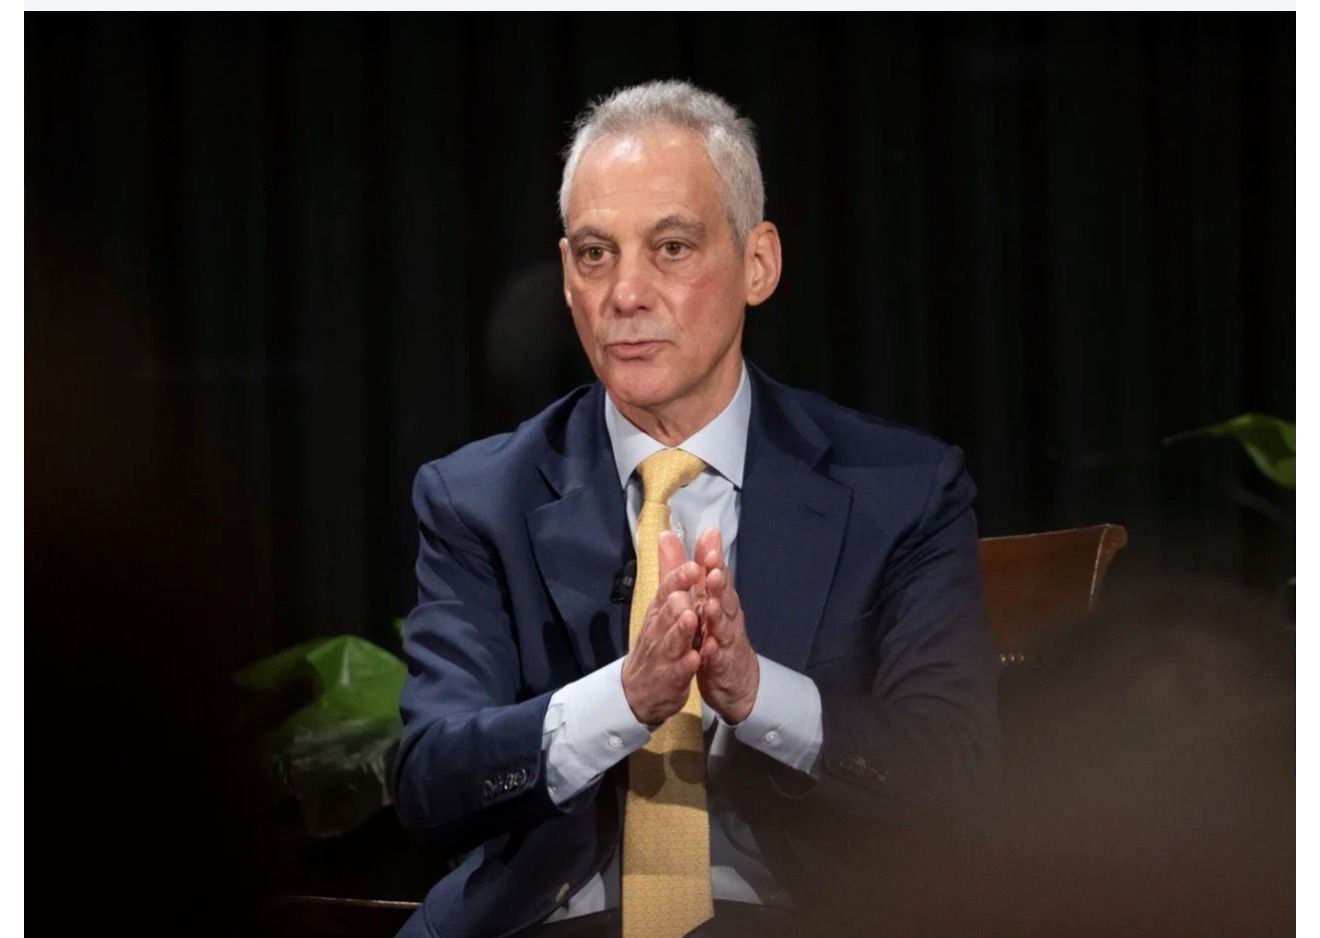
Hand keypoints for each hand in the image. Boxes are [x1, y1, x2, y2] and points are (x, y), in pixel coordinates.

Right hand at [621, 530, 704, 725]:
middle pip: (666, 612)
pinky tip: (695, 659)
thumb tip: (668, 535)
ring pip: (671, 640)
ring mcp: (662, 655)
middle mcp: (658, 630)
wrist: (637, 692)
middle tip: (690, 586)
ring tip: (691, 616)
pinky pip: (677, 671)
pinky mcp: (668, 679)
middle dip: (678, 598)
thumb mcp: (661, 606)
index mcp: (659, 612)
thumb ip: (669, 572)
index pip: (666, 590)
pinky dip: (686, 664)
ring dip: (681, 628)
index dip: (679, 578)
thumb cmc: (655, 642)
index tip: (694, 565)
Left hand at [693, 528, 759, 723]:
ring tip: (709, 605)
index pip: (718, 578)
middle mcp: (727, 618)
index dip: (715, 563)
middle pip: (724, 599)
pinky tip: (709, 647)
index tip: (710, 547)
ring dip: (717, 616)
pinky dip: (714, 653)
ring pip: (723, 627)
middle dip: (719, 585)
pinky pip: (719, 659)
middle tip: (713, 571)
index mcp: (720, 600)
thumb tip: (707, 531)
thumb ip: (702, 567)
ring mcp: (727, 642)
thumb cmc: (720, 633)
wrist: (737, 679)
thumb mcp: (709, 598)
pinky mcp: (723, 666)